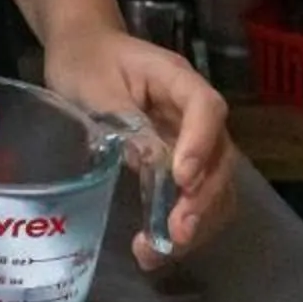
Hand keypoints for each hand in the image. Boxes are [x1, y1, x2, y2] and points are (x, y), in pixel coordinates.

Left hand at [44, 27, 234, 267]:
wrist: (81, 50)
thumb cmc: (85, 60)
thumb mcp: (94, 85)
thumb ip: (123, 120)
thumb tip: (151, 162)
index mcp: (177, 80)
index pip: (206, 108)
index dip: (200, 145)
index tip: (181, 179)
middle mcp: (194, 113)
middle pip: (221, 156)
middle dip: (202, 199)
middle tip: (175, 232)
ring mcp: (192, 140)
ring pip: (214, 184)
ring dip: (196, 221)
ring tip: (159, 251)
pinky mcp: (179, 163)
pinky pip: (194, 196)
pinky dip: (182, 224)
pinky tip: (155, 249)